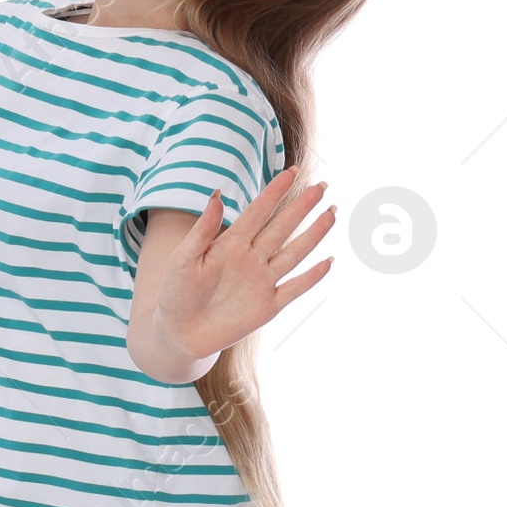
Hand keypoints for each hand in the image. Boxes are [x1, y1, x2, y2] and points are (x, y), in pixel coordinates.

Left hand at [151, 166, 335, 363]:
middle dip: (302, 207)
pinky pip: (294, 289)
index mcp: (231, 244)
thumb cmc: (175, 294)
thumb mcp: (183, 259)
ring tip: (331, 213)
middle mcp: (251, 259)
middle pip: (281, 228)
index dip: (274, 192)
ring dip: (313, 235)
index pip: (257, 212)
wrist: (178, 334)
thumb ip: (202, 230)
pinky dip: (311, 277)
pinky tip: (328, 261)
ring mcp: (262, 282)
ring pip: (293, 253)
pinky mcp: (267, 307)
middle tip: (321, 187)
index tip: (291, 172)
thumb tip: (217, 194)